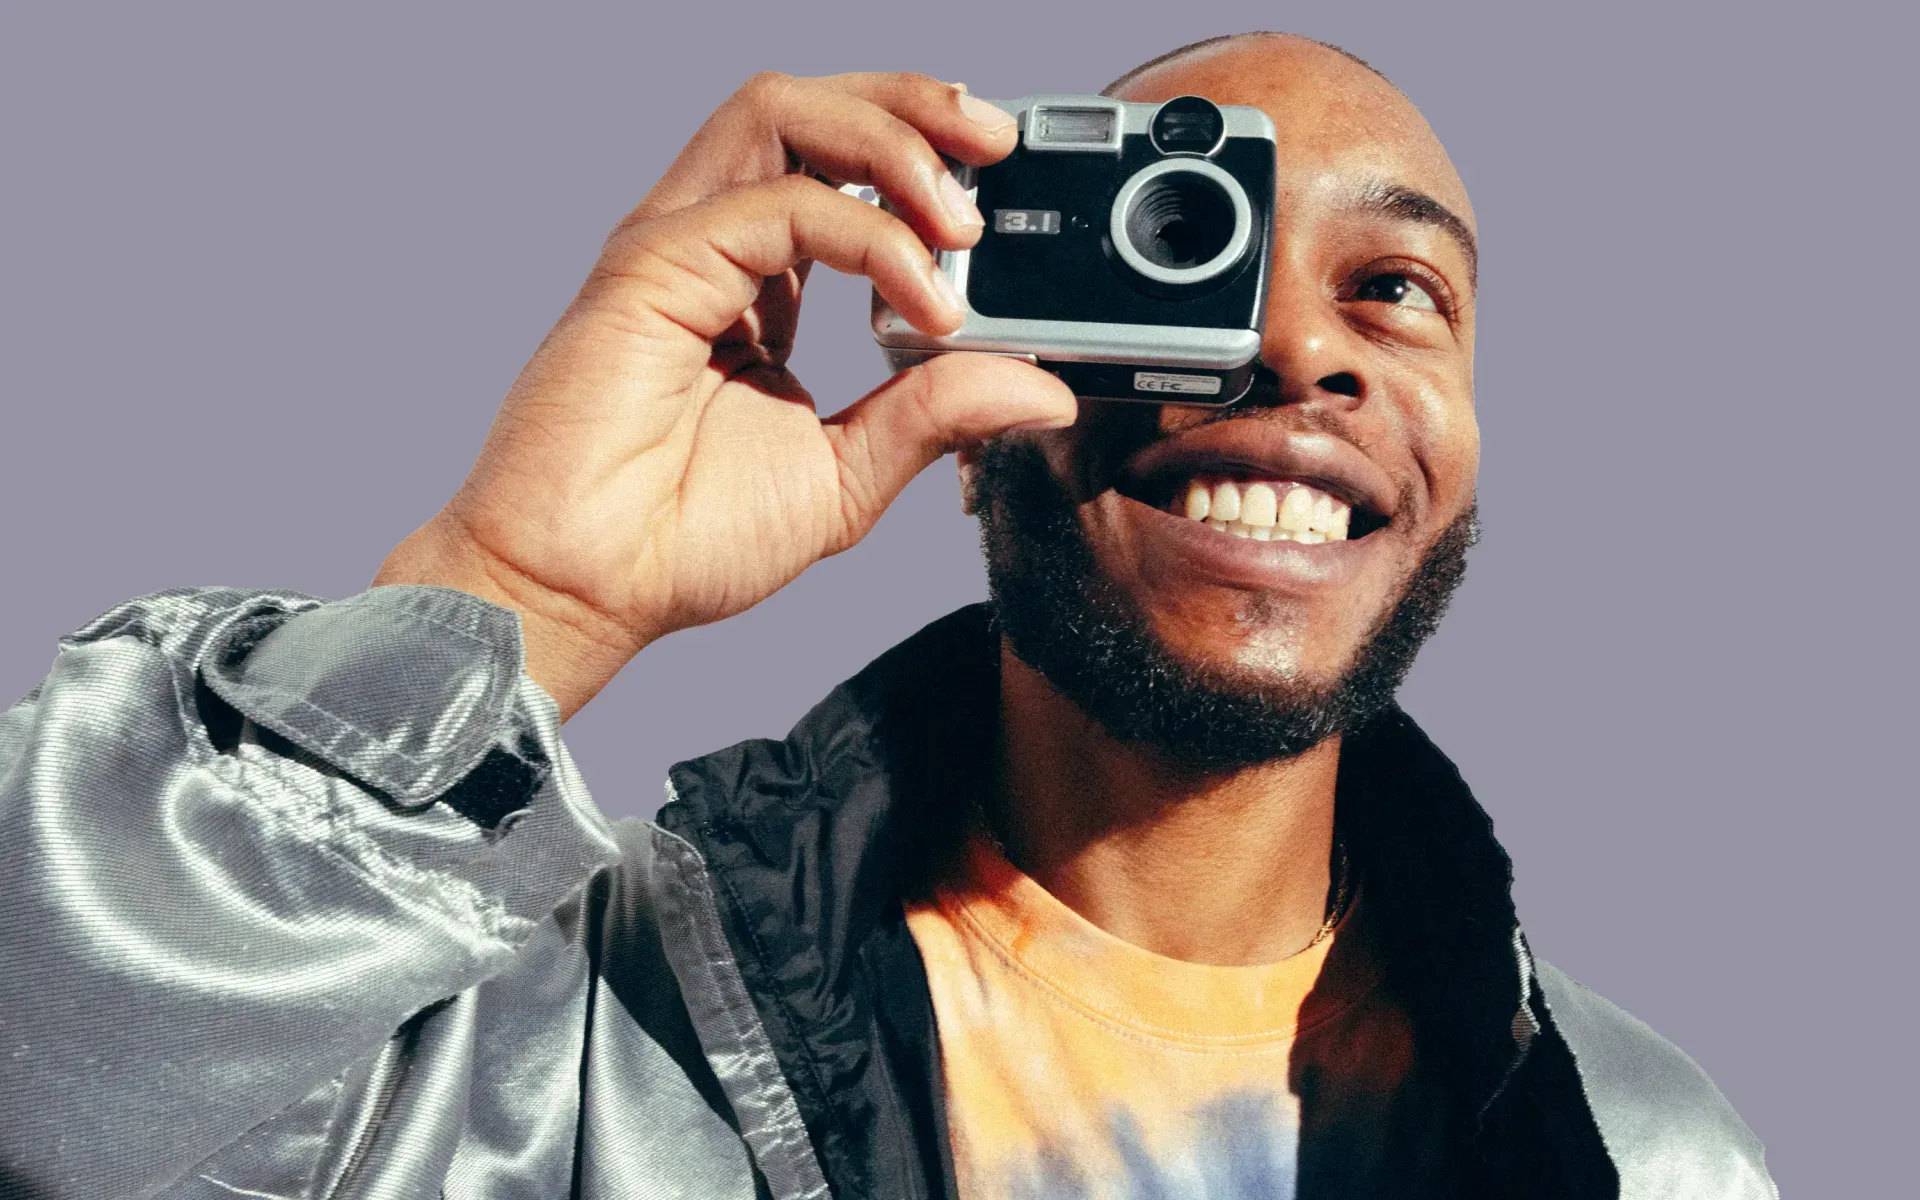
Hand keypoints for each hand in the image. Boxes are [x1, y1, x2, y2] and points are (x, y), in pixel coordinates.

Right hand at [374, 73, 1075, 716]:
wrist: (584, 589)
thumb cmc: (682, 539)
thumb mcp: (847, 473)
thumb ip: (936, 418)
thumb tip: (1042, 391)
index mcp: (759, 284)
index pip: (844, 170)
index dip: (926, 155)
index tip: (1003, 191)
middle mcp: (716, 246)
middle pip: (814, 110)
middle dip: (918, 107)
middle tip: (999, 147)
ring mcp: (680, 247)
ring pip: (785, 114)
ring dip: (891, 139)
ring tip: (962, 214)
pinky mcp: (653, 266)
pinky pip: (780, 207)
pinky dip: (871, 235)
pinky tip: (921, 297)